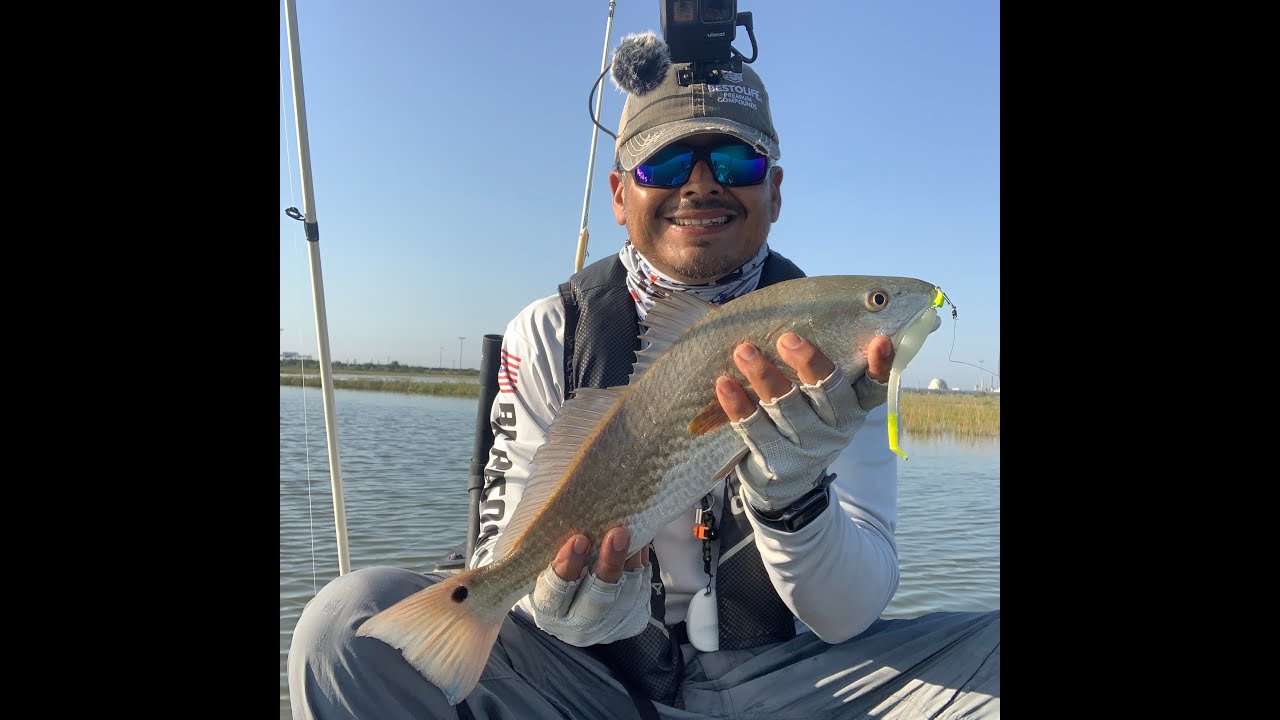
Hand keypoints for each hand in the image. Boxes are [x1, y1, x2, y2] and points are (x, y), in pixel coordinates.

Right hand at [528, 527, 651, 646]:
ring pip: (625, 593)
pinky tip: (640, 538)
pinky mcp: (634, 614)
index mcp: (550, 612)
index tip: (578, 540)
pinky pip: (641, 586)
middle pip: (596, 599)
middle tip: (616, 533)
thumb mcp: (542, 564)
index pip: (555, 594)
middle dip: (608, 564)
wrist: (577, 599)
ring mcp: (610, 622)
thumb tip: (565, 507)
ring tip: (632, 532)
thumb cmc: (554, 572)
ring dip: (630, 561)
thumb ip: (550, 546)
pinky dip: (640, 561)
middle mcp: (579, 623)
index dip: (567, 568)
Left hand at [715, 333, 894, 510]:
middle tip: (787, 339)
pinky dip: (738, 405)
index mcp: (852, 409)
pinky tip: (724, 384)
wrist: (783, 484)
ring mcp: (805, 448)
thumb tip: (805, 315)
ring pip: (785, 408)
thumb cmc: (802, 423)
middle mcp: (835, 429)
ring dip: (764, 377)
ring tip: (744, 351)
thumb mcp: (822, 404)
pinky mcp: (775, 462)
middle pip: (826, 394)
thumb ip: (821, 370)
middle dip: (809, 364)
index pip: (874, 387)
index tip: (880, 340)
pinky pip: (754, 429)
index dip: (880, 366)